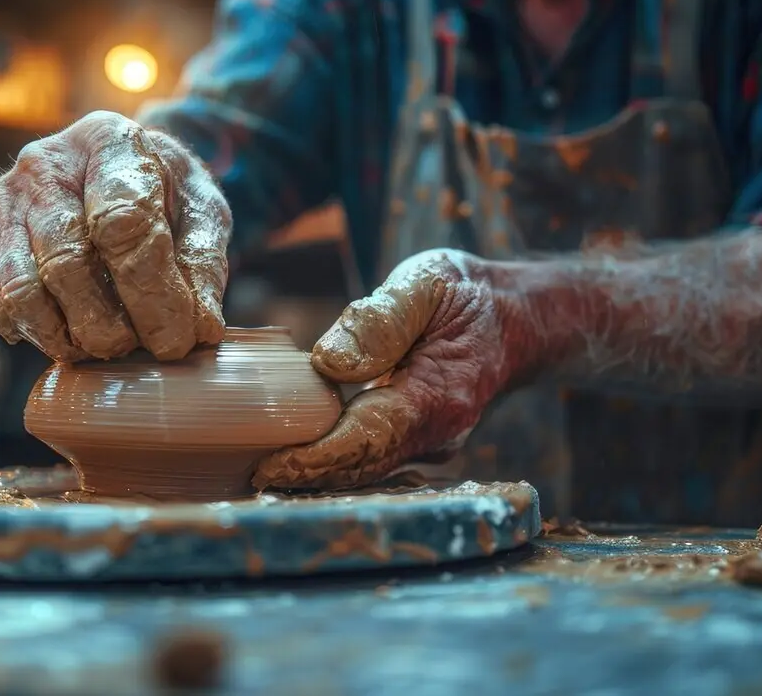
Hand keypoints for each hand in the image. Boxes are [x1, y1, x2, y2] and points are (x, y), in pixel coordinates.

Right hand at [0, 111, 230, 361]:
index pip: (122, 223)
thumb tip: (198, 330)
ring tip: (110, 345)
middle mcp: (45, 161)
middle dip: (111, 325)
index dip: (153, 293)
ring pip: (24, 290)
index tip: (179, 340)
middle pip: (68, 262)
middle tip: (143, 348)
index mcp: (109, 141)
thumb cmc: (163, 193)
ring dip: (71, 338)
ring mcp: (4, 195)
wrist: (111, 169)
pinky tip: (73, 333)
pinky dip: (38, 334)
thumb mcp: (202, 213)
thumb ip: (202, 264)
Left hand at [253, 249, 541, 489]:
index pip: (368, 438)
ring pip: (365, 470)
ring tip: (257, 474)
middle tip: (248, 477)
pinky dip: (331, 463)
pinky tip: (288, 461)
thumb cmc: (465, 296)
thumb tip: (331, 363)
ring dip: (314, 476)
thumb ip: (379, 320)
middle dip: (306, 477)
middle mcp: (436, 433)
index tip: (270, 467)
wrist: (513, 318)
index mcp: (439, 396)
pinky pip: (370, 459)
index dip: (317, 458)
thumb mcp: (425, 283)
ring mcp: (428, 444)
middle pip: (362, 466)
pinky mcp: (415, 442)